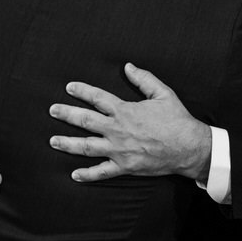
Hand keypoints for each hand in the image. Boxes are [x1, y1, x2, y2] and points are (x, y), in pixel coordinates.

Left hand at [48, 63, 211, 182]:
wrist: (189, 147)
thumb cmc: (177, 119)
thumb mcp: (163, 93)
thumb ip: (143, 78)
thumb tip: (128, 66)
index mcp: (125, 110)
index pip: (97, 98)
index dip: (82, 91)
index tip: (69, 87)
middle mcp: (117, 130)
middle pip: (85, 120)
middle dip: (67, 114)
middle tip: (52, 110)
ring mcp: (119, 150)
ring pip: (87, 146)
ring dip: (68, 144)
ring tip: (53, 141)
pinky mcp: (125, 167)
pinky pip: (102, 172)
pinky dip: (87, 174)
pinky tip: (74, 174)